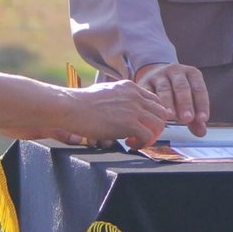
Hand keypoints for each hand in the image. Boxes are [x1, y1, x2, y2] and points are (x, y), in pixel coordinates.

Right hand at [0, 79, 169, 147]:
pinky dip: (142, 143)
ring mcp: (133, 108)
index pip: (155, 101)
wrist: (70, 107)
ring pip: (159, 125)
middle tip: (143, 136)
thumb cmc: (82, 103)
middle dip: (155, 127)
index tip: (144, 126)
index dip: (153, 116)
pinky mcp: (128, 123)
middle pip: (162, 112)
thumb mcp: (106, 92)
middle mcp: (135, 95)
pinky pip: (148, 136)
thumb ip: (120, 98)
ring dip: (150, 136)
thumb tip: (124, 110)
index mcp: (130, 87)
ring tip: (136, 141)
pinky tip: (130, 144)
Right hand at [135, 62, 210, 136]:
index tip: (202, 119)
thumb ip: (195, 117)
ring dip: (168, 103)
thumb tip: (201, 132)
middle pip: (182, 87)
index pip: (199, 89)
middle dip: (185, 103)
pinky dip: (151, 103)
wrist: (154, 75)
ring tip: (171, 116)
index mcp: (191, 74)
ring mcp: (159, 75)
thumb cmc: (176, 92)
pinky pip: (148, 92)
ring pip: (164, 89)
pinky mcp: (145, 81)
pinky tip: (154, 113)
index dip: (201, 104)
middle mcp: (176, 71)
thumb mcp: (189, 99)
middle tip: (187, 118)